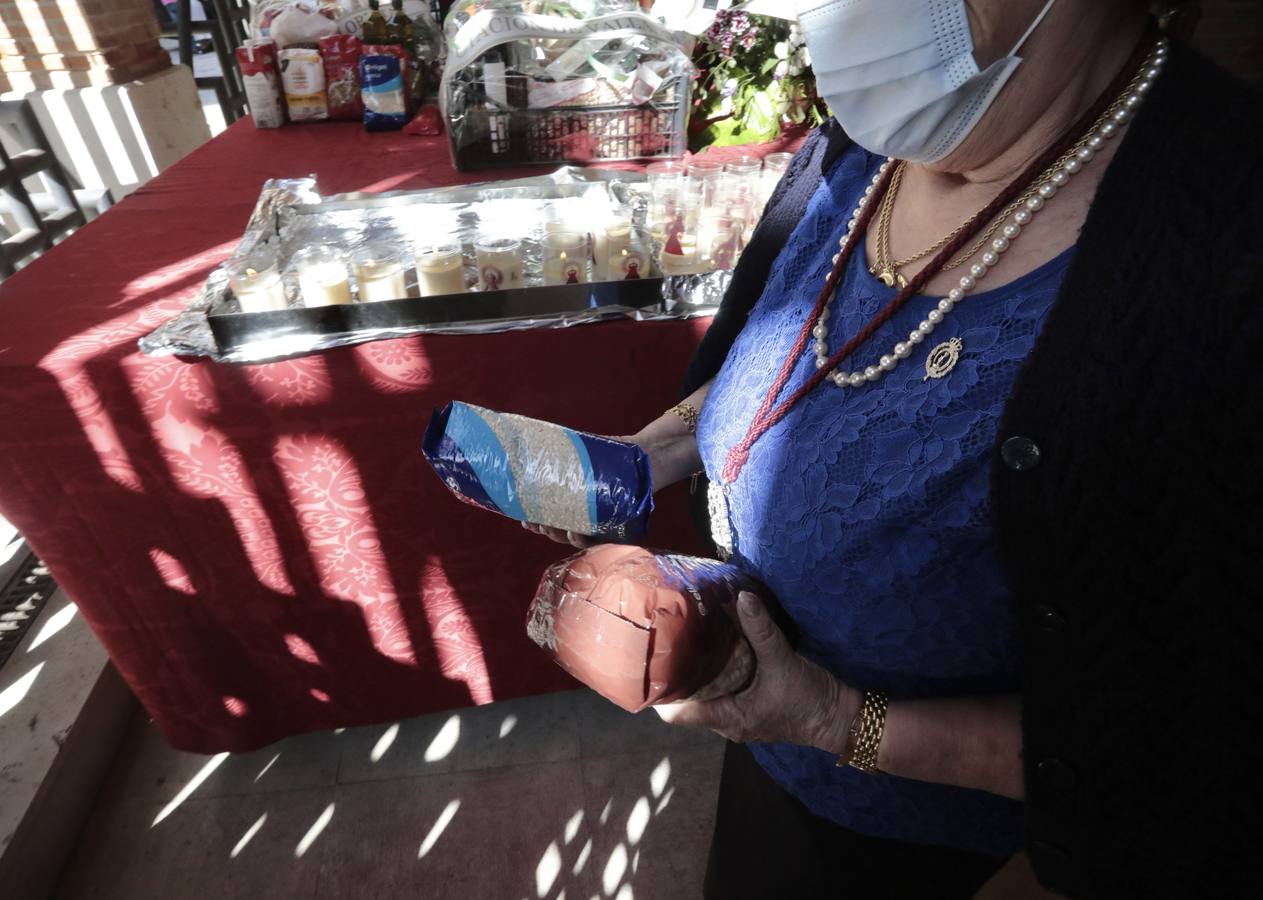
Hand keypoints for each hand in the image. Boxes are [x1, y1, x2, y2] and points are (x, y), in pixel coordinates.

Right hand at [520, 434, 640, 547]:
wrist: (644, 457)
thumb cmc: (613, 456)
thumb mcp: (585, 454)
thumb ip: (566, 455)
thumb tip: (537, 442)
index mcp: (574, 502)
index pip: (549, 517)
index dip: (534, 520)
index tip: (521, 516)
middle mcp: (585, 516)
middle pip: (558, 530)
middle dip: (543, 528)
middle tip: (532, 522)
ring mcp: (600, 523)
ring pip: (573, 537)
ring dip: (559, 535)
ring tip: (550, 528)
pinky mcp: (617, 527)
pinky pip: (598, 538)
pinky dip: (584, 537)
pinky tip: (575, 531)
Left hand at [654, 592, 859, 751]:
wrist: (841, 717)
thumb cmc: (808, 699)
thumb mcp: (783, 662)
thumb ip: (761, 630)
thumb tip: (740, 597)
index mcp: (727, 719)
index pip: (677, 714)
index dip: (659, 693)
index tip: (649, 664)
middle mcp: (727, 723)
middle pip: (688, 703)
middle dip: (677, 676)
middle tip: (665, 643)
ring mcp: (739, 717)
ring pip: (706, 696)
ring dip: (697, 674)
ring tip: (684, 642)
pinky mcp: (751, 708)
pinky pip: (723, 692)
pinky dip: (716, 675)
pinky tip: (713, 650)